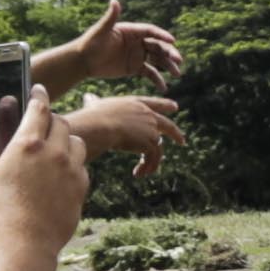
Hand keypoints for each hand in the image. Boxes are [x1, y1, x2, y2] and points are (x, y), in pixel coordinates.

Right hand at [0, 92, 90, 262]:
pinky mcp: (82, 189)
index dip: (38, 95)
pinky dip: (73, 165)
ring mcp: (72, 170)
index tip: (38, 89)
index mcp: (27, 143)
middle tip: (44, 123)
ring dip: (67, 140)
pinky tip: (62, 173)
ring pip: (77, 143)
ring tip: (55, 147)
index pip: (39, 108)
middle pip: (61, 123)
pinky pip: (82, 168)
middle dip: (53, 119)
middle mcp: (54, 152)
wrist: (24, 240)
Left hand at [38, 0, 181, 93]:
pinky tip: (164, 87)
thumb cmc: (89, 43)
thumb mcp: (100, 31)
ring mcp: (137, 55)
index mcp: (131, 31)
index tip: (172, 41)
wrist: (83, 61)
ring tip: (177, 74)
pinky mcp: (134, 68)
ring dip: (168, 66)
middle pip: (158, 46)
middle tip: (178, 60)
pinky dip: (158, 79)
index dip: (162, 35)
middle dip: (169, 53)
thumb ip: (110, 17)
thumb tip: (114, 1)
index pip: (150, 32)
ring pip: (158, 60)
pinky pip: (150, 73)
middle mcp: (137, 42)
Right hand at [62, 91, 186, 176]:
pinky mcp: (150, 143)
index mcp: (136, 103)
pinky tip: (138, 173)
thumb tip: (88, 97)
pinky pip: (153, 158)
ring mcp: (151, 129)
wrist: (100, 126)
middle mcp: (147, 115)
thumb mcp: (95, 104)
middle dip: (175, 133)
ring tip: (145, 172)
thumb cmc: (93, 116)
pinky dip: (147, 166)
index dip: (165, 105)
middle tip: (182, 141)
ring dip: (152, 162)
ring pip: (158, 147)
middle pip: (166, 125)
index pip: (154, 103)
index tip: (175, 107)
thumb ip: (94, 101)